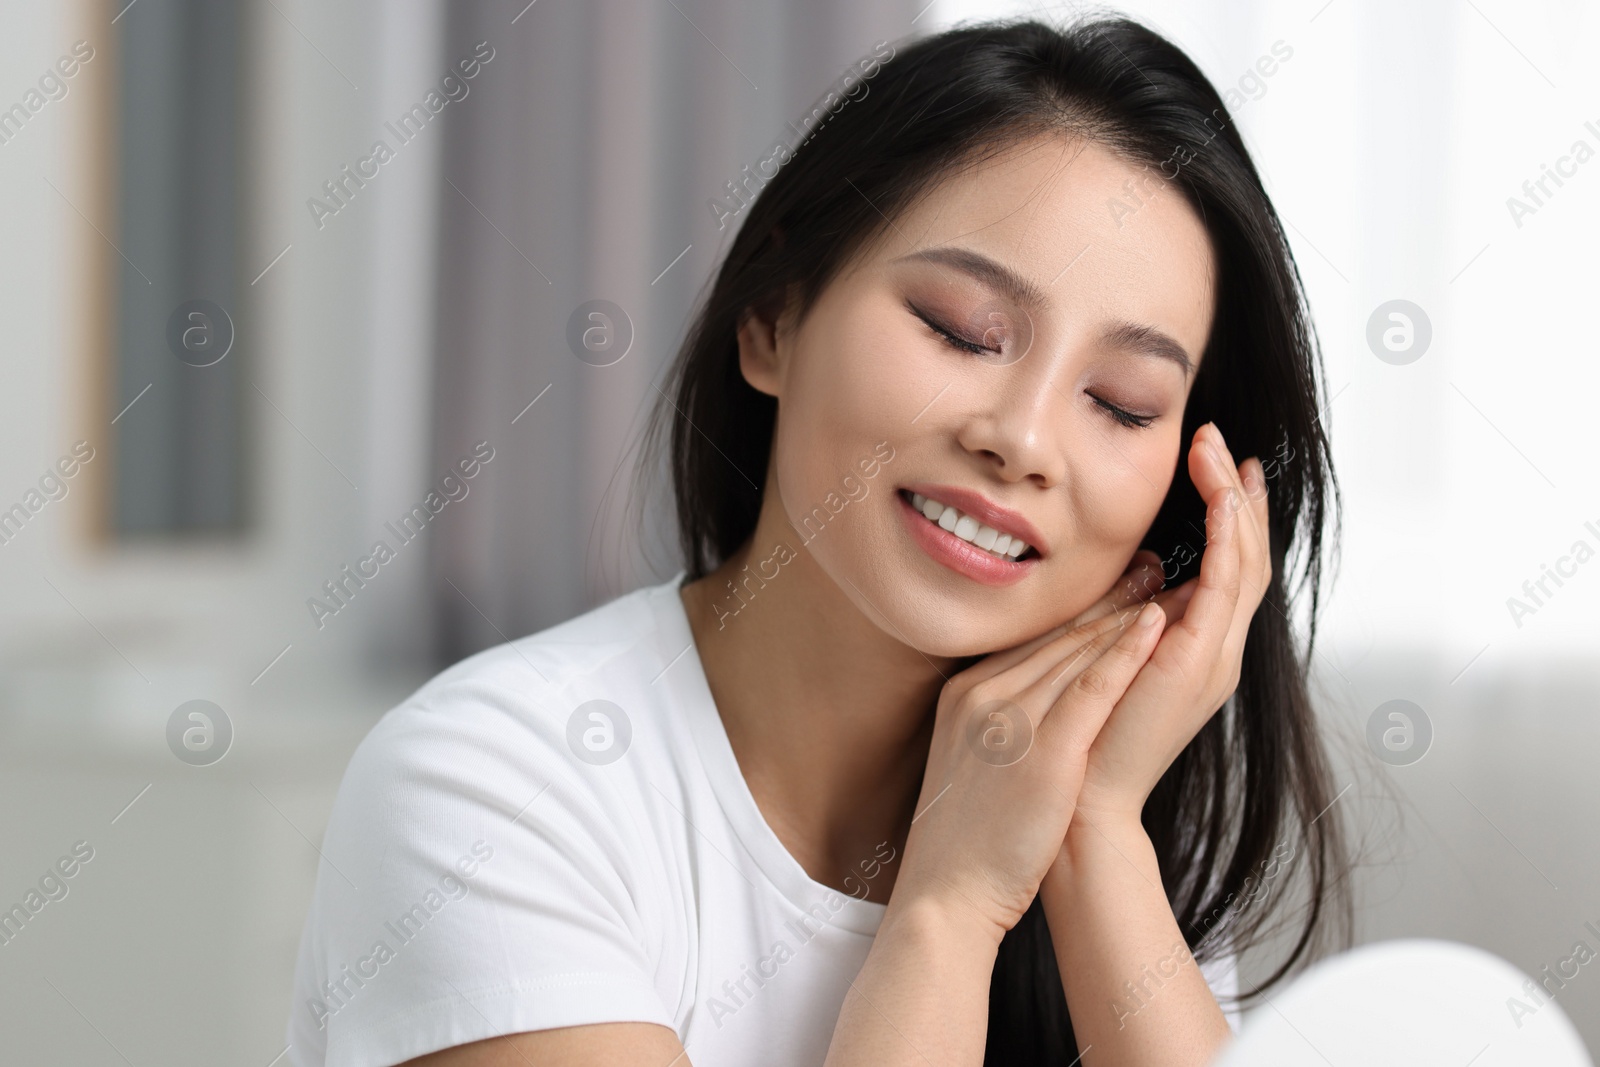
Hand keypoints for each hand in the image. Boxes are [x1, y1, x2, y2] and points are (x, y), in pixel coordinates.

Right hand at [890, 582, 1171, 938]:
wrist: (946, 893)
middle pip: (1057, 635)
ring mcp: (1010, 719)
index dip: (1079, 608)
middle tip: (1150, 564)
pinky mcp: (1044, 749)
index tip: (1113, 583)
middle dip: (1109, 598)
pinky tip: (1155, 624)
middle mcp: (983, 694)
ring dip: (1127, 613)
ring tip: (1165, 582)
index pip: (1031, 639)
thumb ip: (993, 719)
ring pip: (1078, 652)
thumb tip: (1030, 701)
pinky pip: (1092, 687)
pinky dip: (1126, 651)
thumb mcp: (967, 758)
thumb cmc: (966, 839)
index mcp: (965, 693)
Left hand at [1067, 421, 1272, 830]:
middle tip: (1223, 444)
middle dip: (1236, 496)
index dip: (1223, 516)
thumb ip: (1118, 622)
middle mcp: (1214, 652)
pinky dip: (1228, 539)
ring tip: (1222, 454)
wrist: (1078, 807)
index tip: (1215, 467)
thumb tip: (1124, 576)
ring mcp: (1214, 658)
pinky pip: (1226, 587)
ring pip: (1243, 563)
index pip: (1220, 568)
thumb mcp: (1101, 664)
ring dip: (1235, 503)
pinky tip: (1222, 500)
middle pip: (1243, 557)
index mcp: (1193, 651)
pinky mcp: (1200, 663)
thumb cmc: (1077, 743)